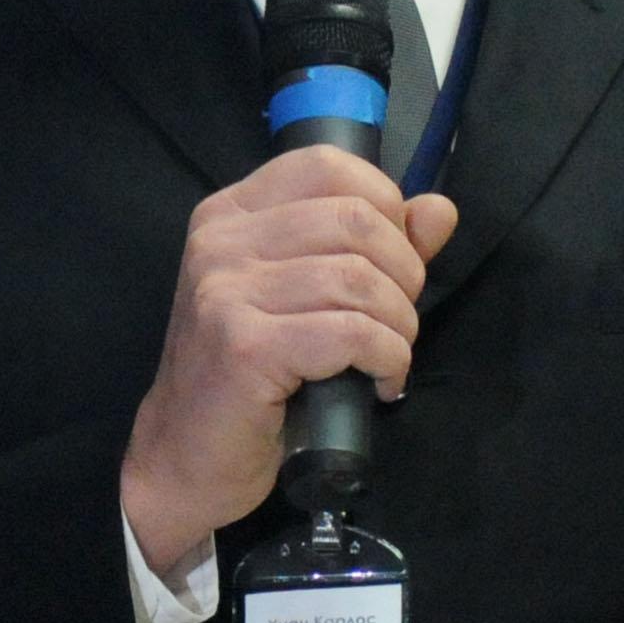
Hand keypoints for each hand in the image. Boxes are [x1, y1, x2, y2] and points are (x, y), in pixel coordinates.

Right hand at [120, 147, 457, 577]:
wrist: (184, 457)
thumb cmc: (249, 377)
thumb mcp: (308, 297)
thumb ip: (374, 248)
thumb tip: (439, 209)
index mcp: (232, 212)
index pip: (326, 166)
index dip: (383, 204)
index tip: (392, 260)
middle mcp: (221, 240)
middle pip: (354, 219)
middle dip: (403, 273)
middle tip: (398, 321)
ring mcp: (225, 290)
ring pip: (357, 279)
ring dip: (398, 324)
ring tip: (390, 356)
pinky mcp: (242, 346)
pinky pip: (349, 333)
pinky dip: (386, 358)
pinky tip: (381, 382)